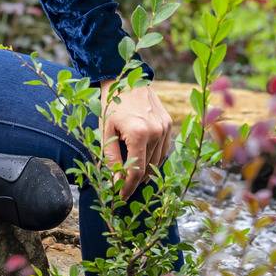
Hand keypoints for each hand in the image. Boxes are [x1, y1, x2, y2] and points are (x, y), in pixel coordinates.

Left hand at [100, 81, 173, 198]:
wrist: (126, 78)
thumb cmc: (111, 104)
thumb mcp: (105, 131)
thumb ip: (111, 157)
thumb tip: (116, 180)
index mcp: (139, 134)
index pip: (136, 171)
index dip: (128, 187)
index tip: (121, 197)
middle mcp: (157, 132)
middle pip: (148, 168)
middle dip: (135, 180)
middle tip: (122, 186)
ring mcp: (166, 128)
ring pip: (157, 161)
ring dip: (145, 169)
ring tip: (130, 170)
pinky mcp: (170, 124)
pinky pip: (164, 150)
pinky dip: (153, 157)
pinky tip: (142, 156)